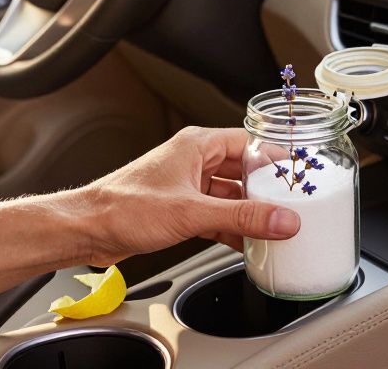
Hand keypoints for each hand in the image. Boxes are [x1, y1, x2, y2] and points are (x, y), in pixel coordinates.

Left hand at [79, 126, 300, 264]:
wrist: (89, 229)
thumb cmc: (125, 206)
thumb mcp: (193, 212)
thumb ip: (242, 217)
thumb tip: (282, 219)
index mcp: (197, 145)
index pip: (250, 144)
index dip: (276, 161)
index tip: (299, 179)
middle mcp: (193, 161)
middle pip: (243, 171)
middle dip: (266, 192)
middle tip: (293, 208)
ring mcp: (186, 186)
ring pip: (230, 196)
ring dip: (249, 213)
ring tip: (275, 229)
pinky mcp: (180, 209)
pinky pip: (216, 215)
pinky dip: (232, 228)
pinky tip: (248, 244)